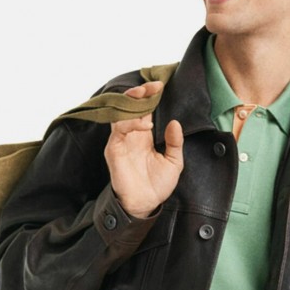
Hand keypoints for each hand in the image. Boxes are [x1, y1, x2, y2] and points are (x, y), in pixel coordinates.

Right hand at [104, 81, 184, 217]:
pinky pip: (118, 129)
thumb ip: (175, 143)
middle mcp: (131, 134)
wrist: (145, 204)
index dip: (151, 95)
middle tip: (153, 86)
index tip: (161, 85)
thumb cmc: (158, 185)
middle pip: (130, 105)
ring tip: (149, 101)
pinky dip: (131, 123)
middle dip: (140, 92)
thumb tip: (175, 123)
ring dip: (134, 104)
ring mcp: (121, 140)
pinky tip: (145, 126)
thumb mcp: (174, 162)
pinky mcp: (114, 149)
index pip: (144, 108)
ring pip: (122, 113)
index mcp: (144, 134)